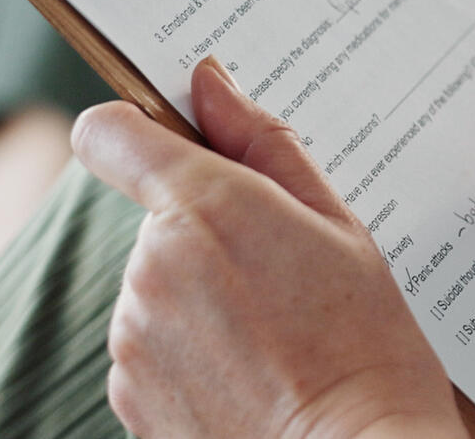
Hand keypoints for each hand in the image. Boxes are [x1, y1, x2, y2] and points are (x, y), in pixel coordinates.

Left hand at [73, 59, 462, 438]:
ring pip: (155, 284)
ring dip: (198, 296)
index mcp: (205, 205)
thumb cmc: (364, 346)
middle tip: (280, 273)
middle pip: (155, 219)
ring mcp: (132, 334)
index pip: (111, 132)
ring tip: (272, 333)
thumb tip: (209, 83)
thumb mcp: (338, 226)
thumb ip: (263, 144)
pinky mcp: (126, 391)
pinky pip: (150, 344)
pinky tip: (248, 372)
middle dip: (205, 233)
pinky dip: (190, 350)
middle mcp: (151, 265)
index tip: (170, 142)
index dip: (136, 129)